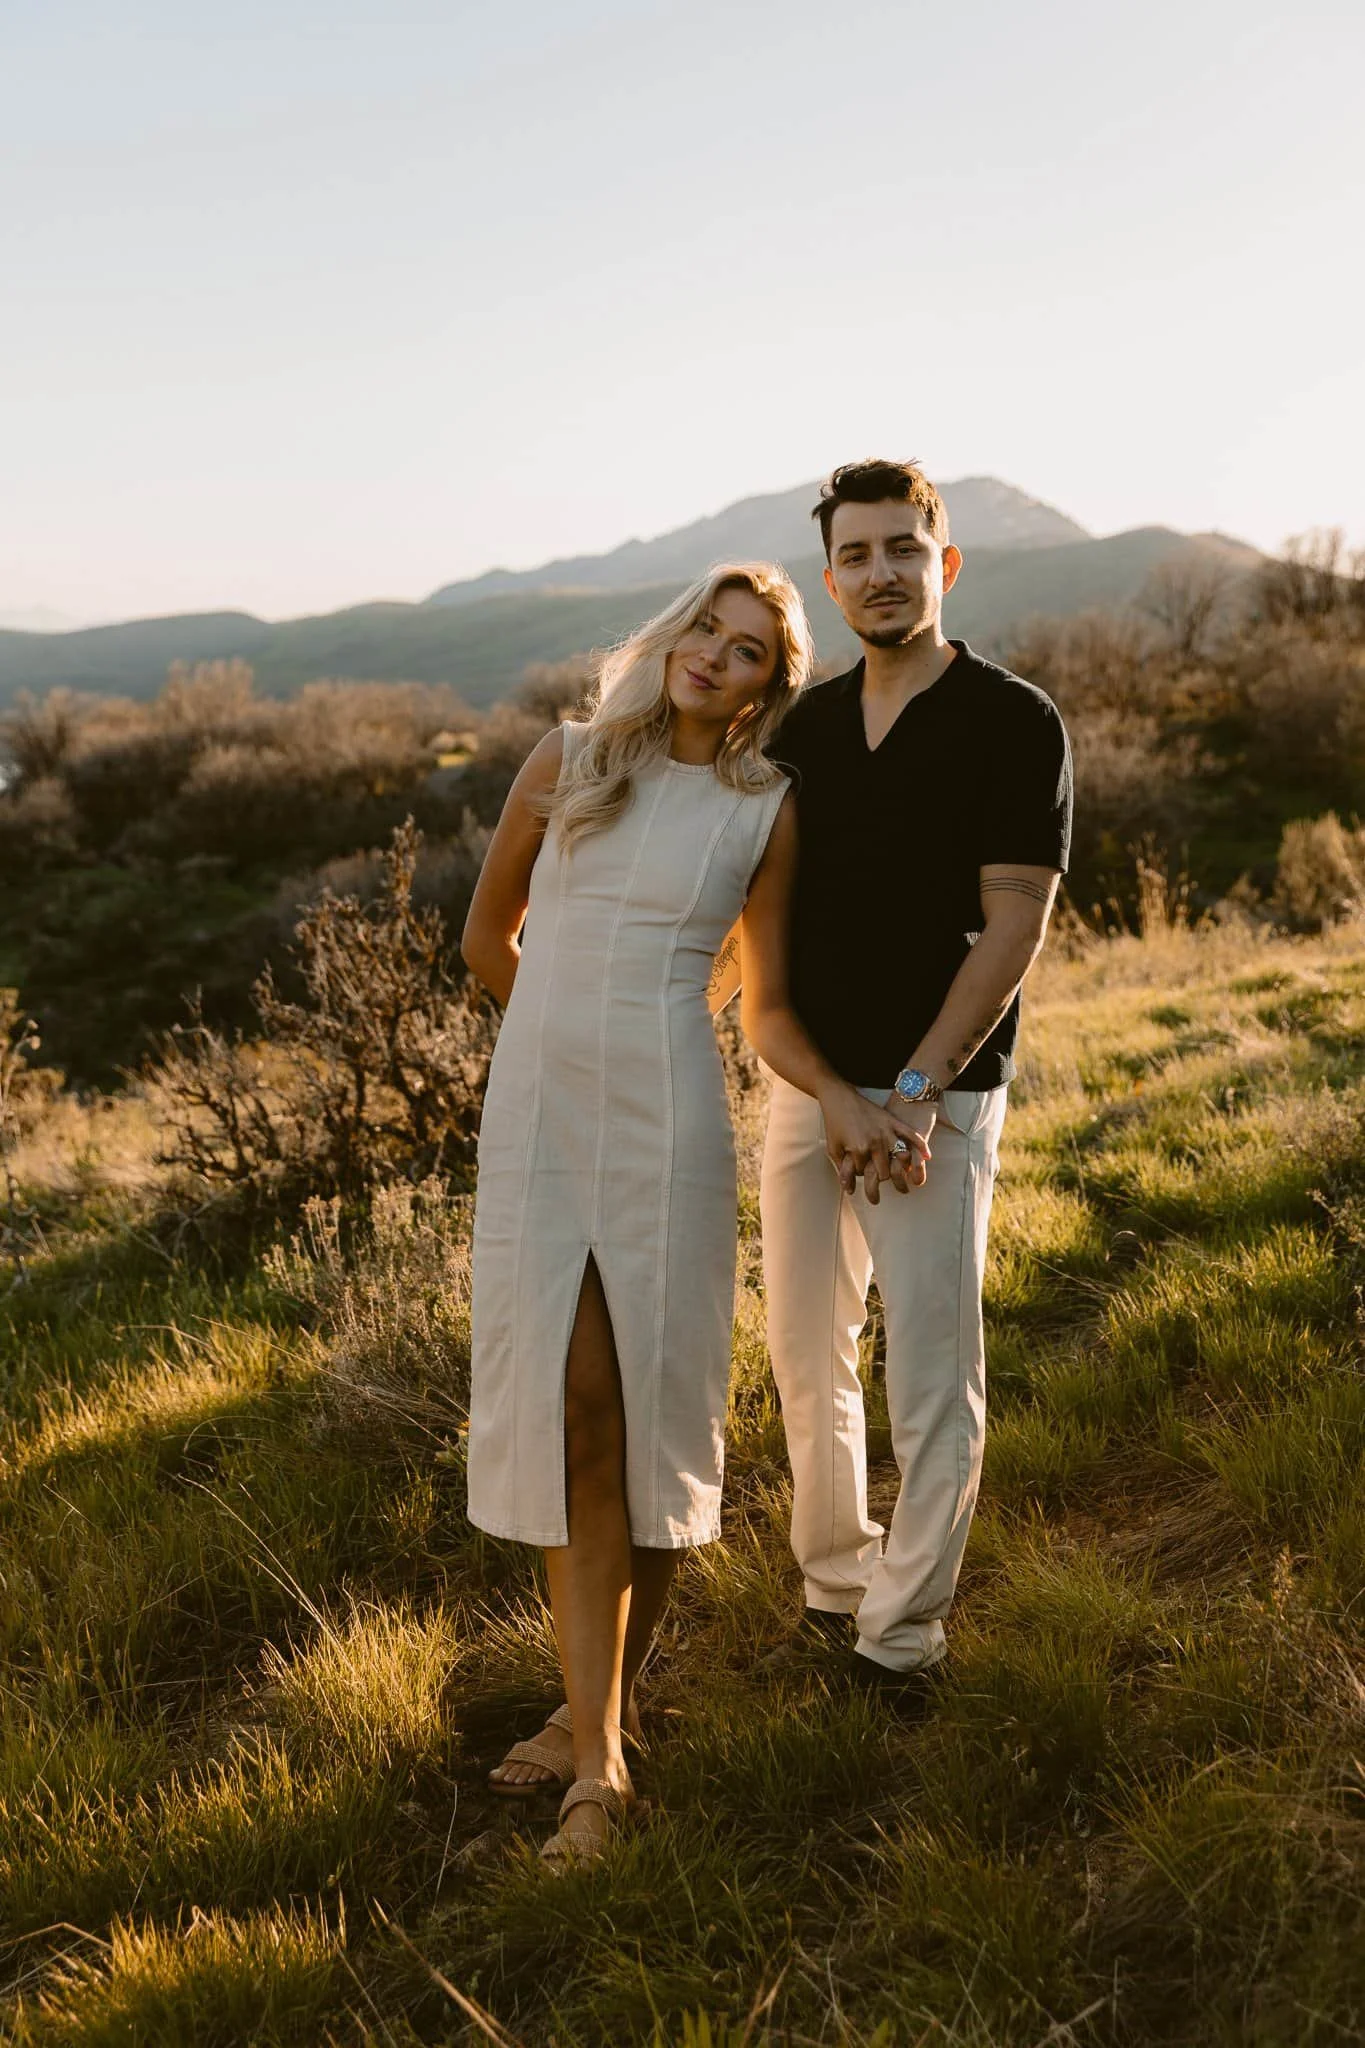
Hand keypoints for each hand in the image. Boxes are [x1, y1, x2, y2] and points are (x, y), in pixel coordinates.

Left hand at [819, 1084, 930, 1203]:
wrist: (840, 1097)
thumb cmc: (835, 1123)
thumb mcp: (834, 1148)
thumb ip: (842, 1170)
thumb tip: (849, 1191)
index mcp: (860, 1149)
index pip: (864, 1174)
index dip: (859, 1174)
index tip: (856, 1169)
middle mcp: (876, 1142)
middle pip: (885, 1172)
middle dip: (880, 1177)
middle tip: (878, 1177)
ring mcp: (886, 1131)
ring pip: (900, 1159)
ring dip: (900, 1168)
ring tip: (900, 1173)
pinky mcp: (892, 1121)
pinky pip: (911, 1136)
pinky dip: (921, 1146)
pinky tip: (927, 1156)